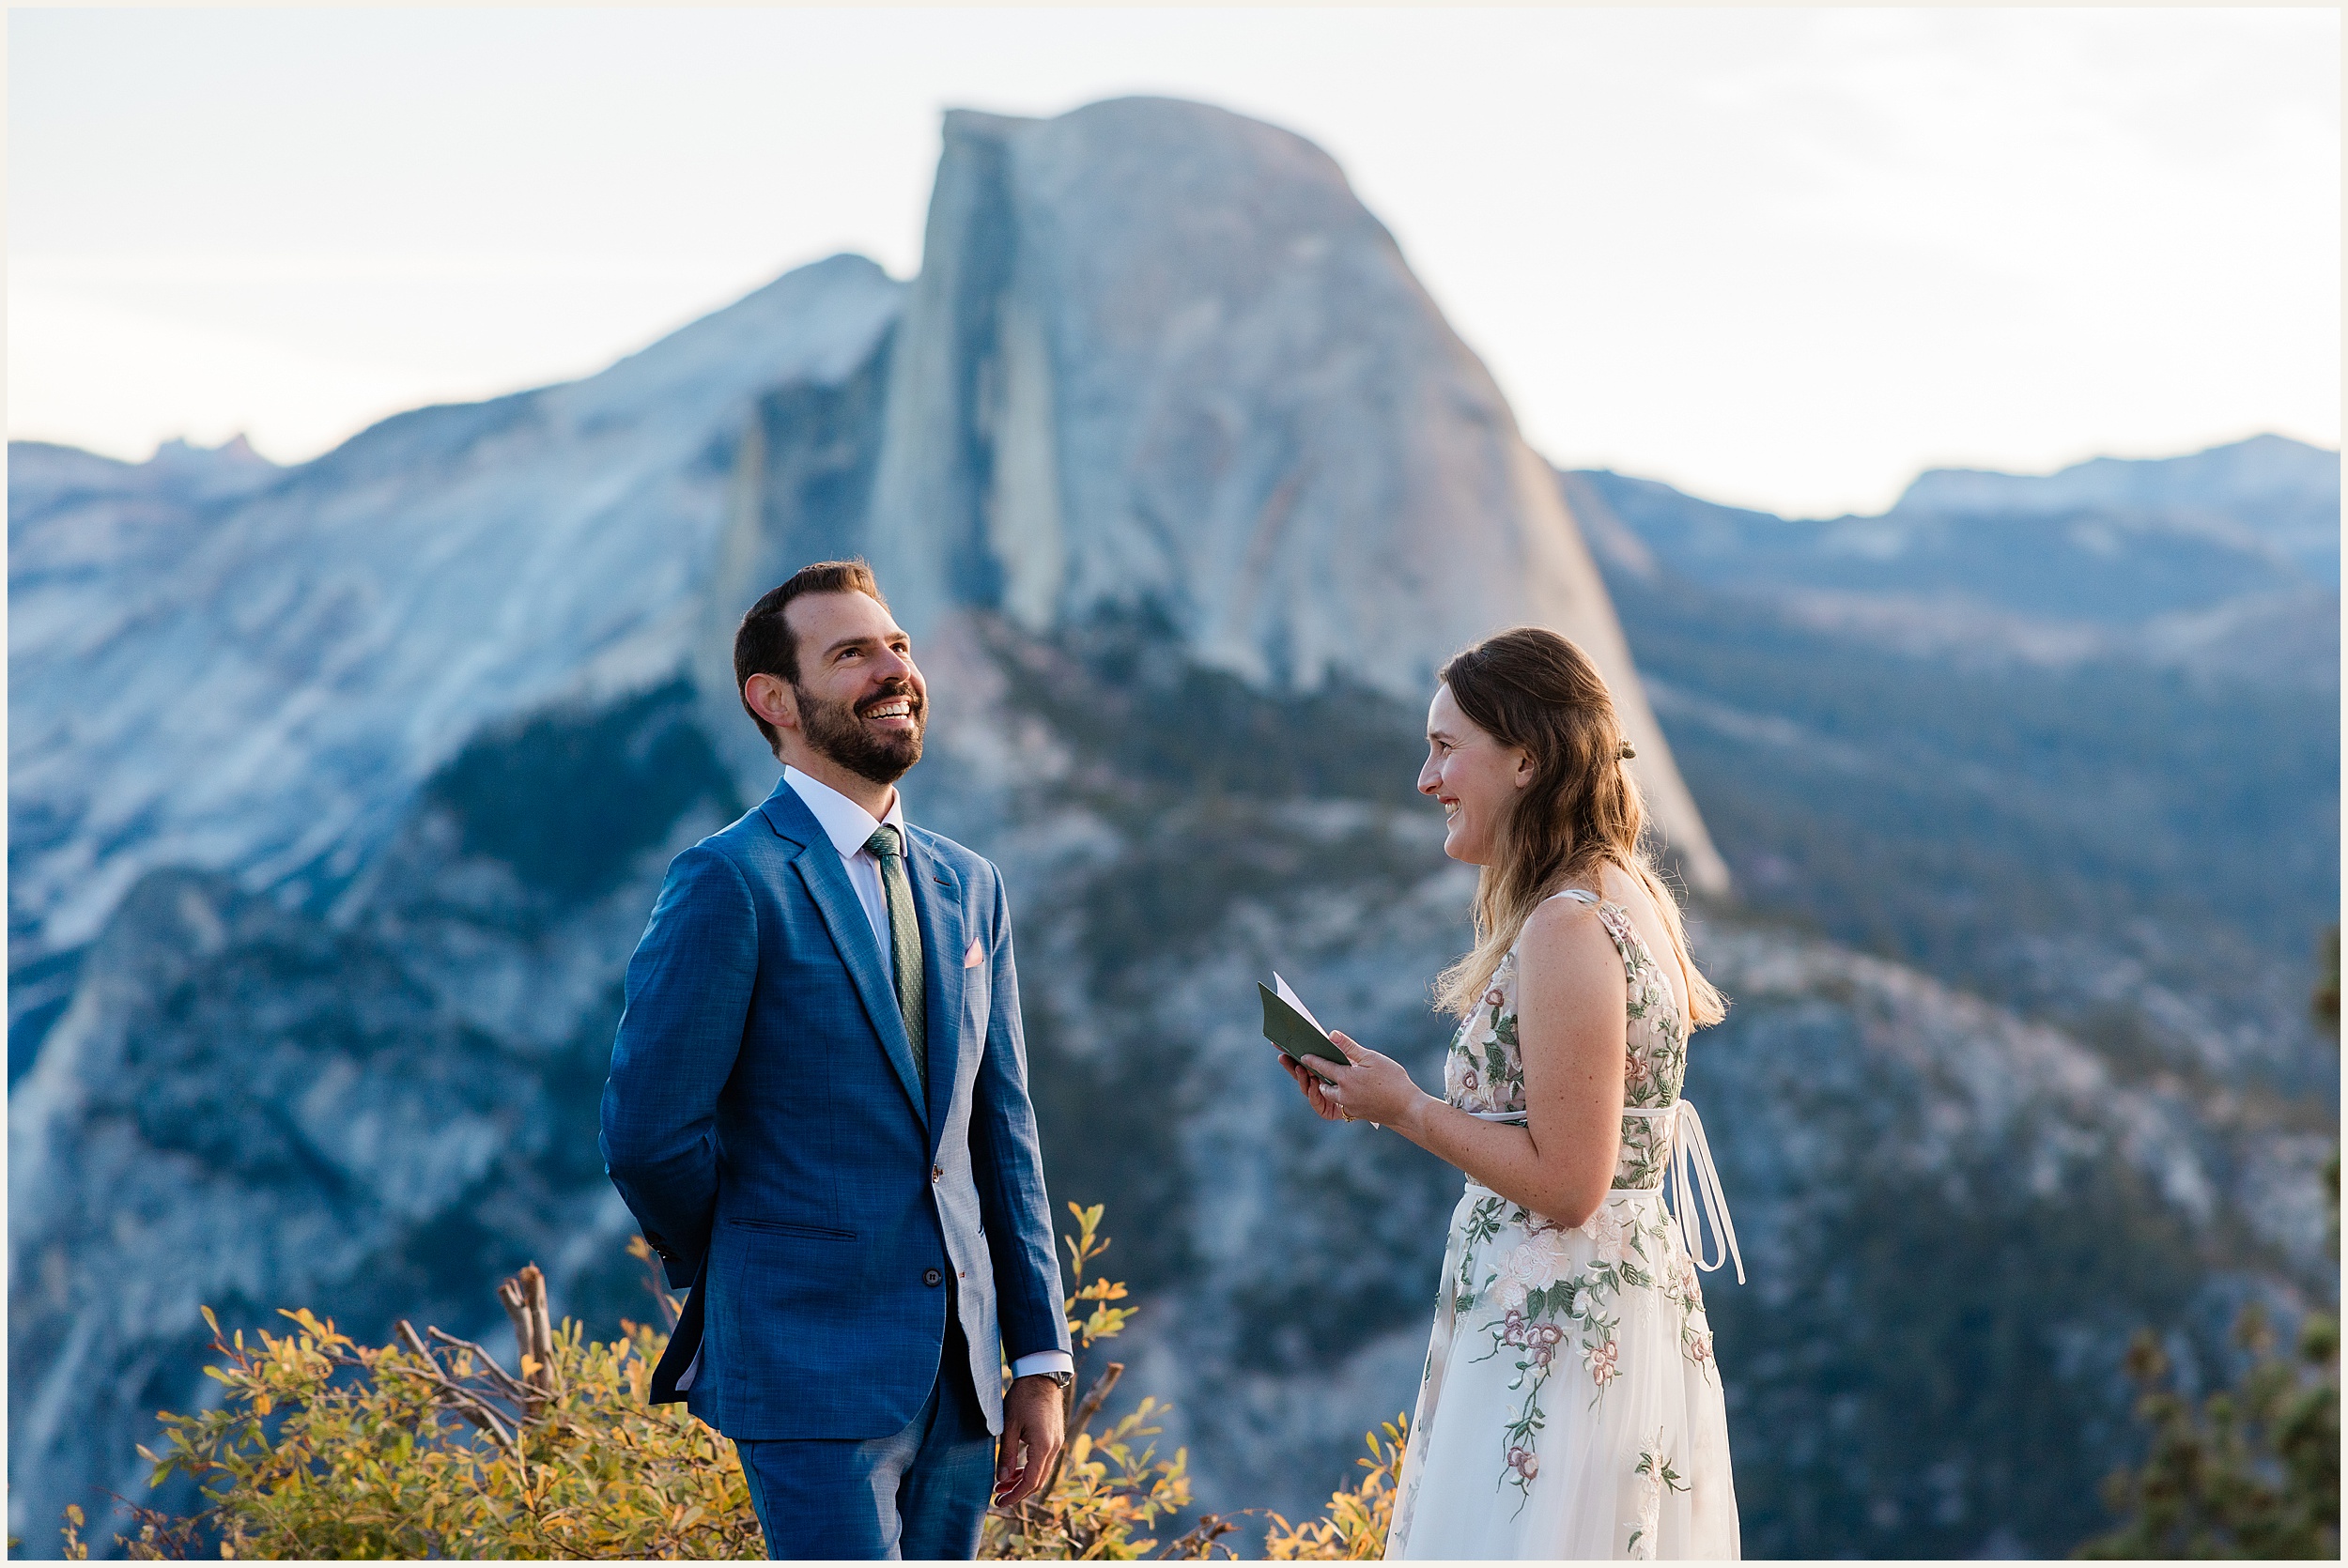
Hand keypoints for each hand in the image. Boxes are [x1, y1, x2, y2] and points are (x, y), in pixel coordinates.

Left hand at [994, 1374, 1065, 1506]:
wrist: (1041, 1376)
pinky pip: (1044, 1461)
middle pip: (1038, 1481)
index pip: (1031, 1481)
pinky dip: (1030, 1469)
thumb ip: (1006, 1454)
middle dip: (1018, 1491)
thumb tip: (1001, 1480)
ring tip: (1002, 1484)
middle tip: (998, 1497)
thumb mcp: (1009, 1425)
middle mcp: (1054, 1447)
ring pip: (1041, 1471)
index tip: (999, 1502)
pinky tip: (1015, 1470)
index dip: (1015, 1495)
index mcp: (1044, 1446)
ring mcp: (1057, 1442)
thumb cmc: (1023, 1397)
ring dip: (1023, 1481)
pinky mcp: (1055, 1437)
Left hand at [1277, 1033, 1429, 1133]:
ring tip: (1326, 1078)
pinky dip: (1340, 1096)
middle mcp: (1344, 1095)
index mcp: (1346, 1079)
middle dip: (1316, 1078)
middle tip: (1310, 1069)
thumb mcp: (1372, 1059)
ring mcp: (1349, 1107)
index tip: (1302, 1055)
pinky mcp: (1357, 1114)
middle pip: (1323, 1086)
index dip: (1311, 1060)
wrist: (1408, 1109)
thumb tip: (1332, 1035)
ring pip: (1331, 1097)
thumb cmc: (1393, 1080)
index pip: (1322, 1067)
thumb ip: (1350, 1048)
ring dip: (1327, 1088)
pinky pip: (1342, 1105)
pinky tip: (1346, 1090)